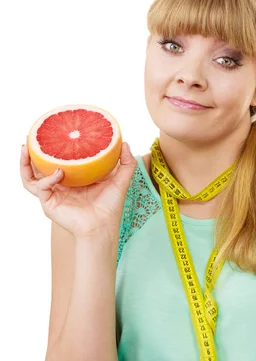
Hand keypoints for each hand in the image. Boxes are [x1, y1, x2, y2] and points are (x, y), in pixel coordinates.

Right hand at [20, 141, 136, 236]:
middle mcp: (60, 186)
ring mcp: (53, 194)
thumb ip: (126, 163)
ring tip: (26, 149)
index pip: (58, 161)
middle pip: (38, 168)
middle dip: (31, 153)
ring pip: (30, 177)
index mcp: (73, 179)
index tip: (52, 133)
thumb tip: (126, 143)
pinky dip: (48, 179)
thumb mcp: (120, 181)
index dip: (52, 149)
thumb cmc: (110, 207)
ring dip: (25, 163)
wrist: (102, 227)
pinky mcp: (49, 203)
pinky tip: (59, 173)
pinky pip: (41, 187)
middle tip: (31, 138)